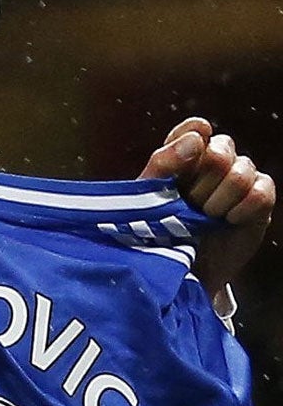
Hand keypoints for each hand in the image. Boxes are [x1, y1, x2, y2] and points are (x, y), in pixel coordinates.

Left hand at [142, 117, 273, 297]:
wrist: (177, 275)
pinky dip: (243, 208)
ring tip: (204, 219)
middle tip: (189, 205)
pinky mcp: (258, 202)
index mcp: (181, 160)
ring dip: (219, 199)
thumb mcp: (145, 201)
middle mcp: (213, 164)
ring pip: (241, 171)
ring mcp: (238, 181)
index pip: (194, 130)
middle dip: (202, 181)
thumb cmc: (155, 235)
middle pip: (220, 149)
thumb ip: (163, 165)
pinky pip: (261, 192)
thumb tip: (196, 138)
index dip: (193, 134)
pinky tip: (227, 222)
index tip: (191, 148)